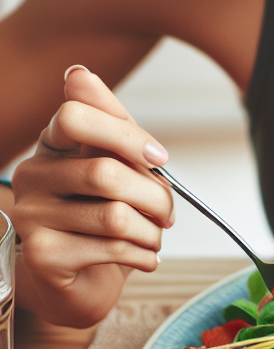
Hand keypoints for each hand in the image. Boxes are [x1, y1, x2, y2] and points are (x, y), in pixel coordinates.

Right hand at [11, 66, 174, 326]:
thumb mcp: (120, 161)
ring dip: (151, 230)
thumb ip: (113, 122)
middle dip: (154, 195)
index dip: (127, 136)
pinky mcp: (40, 255)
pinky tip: (146, 256)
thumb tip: (77, 72)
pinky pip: (108, 248)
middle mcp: (32, 175)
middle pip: (105, 172)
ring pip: (113, 215)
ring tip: (156, 236)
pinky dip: (141, 253)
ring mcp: (30, 216)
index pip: (76, 116)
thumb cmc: (106, 210)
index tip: (160, 158)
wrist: (86, 276)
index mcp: (52, 143)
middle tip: (168, 214)